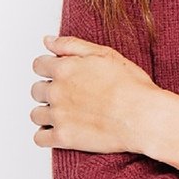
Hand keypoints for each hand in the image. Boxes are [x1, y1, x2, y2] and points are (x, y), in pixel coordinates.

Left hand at [30, 34, 161, 153]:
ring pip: (35, 114)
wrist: (143, 116)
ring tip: (66, 114)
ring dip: (47, 113)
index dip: (49, 69)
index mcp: (64, 69)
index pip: (38, 65)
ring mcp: (58, 116)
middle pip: (36, 90)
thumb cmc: (130, 85)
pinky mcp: (63, 138)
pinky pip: (39, 138)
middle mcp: (56, 91)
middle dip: (49, 91)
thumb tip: (48, 40)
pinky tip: (60, 131)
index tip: (60, 75)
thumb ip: (71, 44)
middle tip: (69, 96)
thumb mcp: (104, 53)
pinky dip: (46, 135)